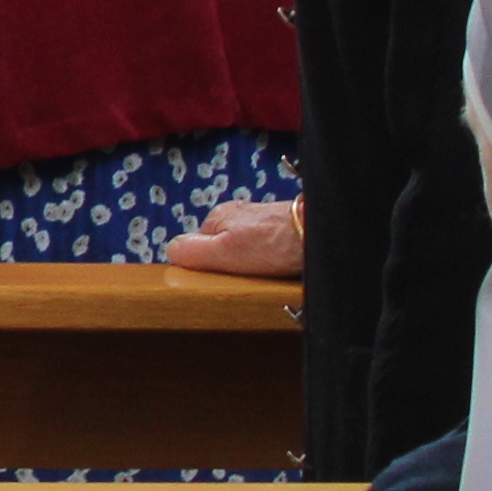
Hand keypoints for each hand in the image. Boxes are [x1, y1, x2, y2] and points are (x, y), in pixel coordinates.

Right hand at [166, 197, 305, 280]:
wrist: (320, 233)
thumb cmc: (276, 244)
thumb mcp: (224, 252)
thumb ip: (192, 251)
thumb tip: (171, 252)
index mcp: (217, 217)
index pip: (198, 247)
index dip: (209, 266)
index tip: (224, 277)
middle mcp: (237, 214)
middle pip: (223, 247)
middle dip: (233, 264)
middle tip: (249, 276)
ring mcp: (261, 217)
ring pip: (247, 248)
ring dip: (255, 262)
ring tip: (269, 271)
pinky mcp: (282, 225)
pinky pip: (268, 248)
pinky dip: (273, 258)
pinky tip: (282, 264)